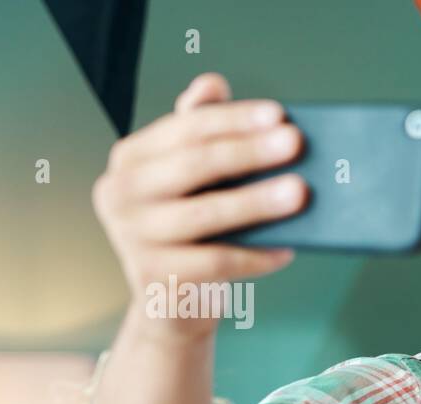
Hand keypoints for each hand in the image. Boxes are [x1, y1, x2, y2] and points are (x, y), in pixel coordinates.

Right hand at [92, 72, 306, 332]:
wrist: (172, 304)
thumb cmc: (192, 233)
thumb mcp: (192, 181)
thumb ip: (198, 132)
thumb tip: (213, 82)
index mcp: (130, 158)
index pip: (186, 128)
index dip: (233, 119)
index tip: (279, 114)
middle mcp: (120, 192)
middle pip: (193, 164)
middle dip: (249, 152)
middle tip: (295, 143)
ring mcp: (131, 236)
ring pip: (205, 214)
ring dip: (257, 201)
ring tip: (301, 193)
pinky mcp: (154, 276)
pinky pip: (216, 262)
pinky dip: (256, 255)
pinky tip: (289, 249)